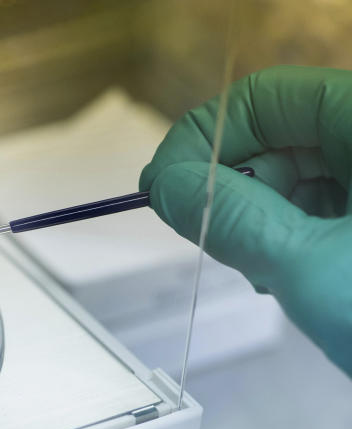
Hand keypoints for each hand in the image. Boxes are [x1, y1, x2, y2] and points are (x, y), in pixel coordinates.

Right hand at [140, 65, 351, 375]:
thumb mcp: (312, 268)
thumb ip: (229, 217)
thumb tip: (167, 185)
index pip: (266, 98)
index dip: (202, 137)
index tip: (161, 185)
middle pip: (282, 136)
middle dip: (229, 184)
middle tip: (196, 232)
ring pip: (300, 177)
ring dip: (257, 217)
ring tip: (251, 265)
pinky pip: (324, 210)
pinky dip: (288, 238)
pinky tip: (281, 273)